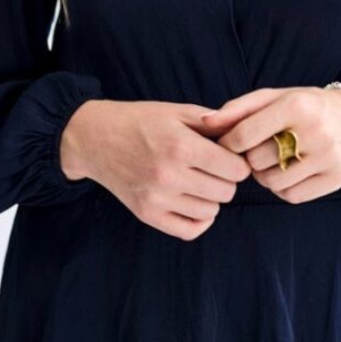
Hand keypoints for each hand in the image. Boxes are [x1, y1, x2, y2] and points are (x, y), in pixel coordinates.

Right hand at [60, 99, 252, 241]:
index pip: (235, 169)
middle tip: (213, 167)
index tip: (229, 155)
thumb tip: (245, 132)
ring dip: (211, 197)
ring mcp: (157, 199)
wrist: (95, 139)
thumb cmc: (140, 121)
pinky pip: (190, 230)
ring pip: (211, 211)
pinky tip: (193, 201)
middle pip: (226, 191)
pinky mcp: (147, 215)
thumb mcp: (177, 111)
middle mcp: (170, 175)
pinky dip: (199, 219)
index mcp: (180, 146)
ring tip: (199, 180)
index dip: (238, 161)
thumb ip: (214, 122)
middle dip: (226, 178)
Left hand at [197, 87, 340, 205]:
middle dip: (250, 159)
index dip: (228, 144)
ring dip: (265, 176)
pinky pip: (292, 196)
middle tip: (258, 151)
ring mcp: (328, 157)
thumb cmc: (303, 107)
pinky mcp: (335, 178)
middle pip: (256, 162)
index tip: (228, 145)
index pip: (244, 135)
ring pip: (272, 183)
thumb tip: (205, 123)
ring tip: (274, 161)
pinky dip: (283, 189)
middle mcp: (315, 132)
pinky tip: (290, 172)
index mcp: (295, 106)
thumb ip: (237, 109)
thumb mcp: (273, 98)